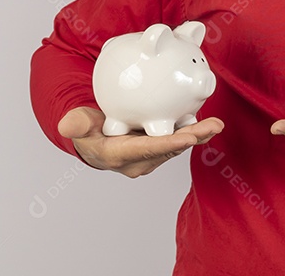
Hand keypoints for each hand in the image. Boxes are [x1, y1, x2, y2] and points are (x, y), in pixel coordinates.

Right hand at [57, 107, 222, 178]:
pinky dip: (194, 132)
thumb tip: (67, 125)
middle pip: (169, 149)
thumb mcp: (78, 126)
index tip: (187, 138)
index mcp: (120, 156)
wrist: (95, 140)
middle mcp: (139, 161)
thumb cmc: (87, 130)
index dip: (168, 145)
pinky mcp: (159, 150)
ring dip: (198, 136)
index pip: (146, 150)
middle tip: (212, 127)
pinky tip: (211, 122)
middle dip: (192, 139)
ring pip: (177, 146)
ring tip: (217, 124)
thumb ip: (76, 124)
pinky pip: (178, 141)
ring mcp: (150, 157)